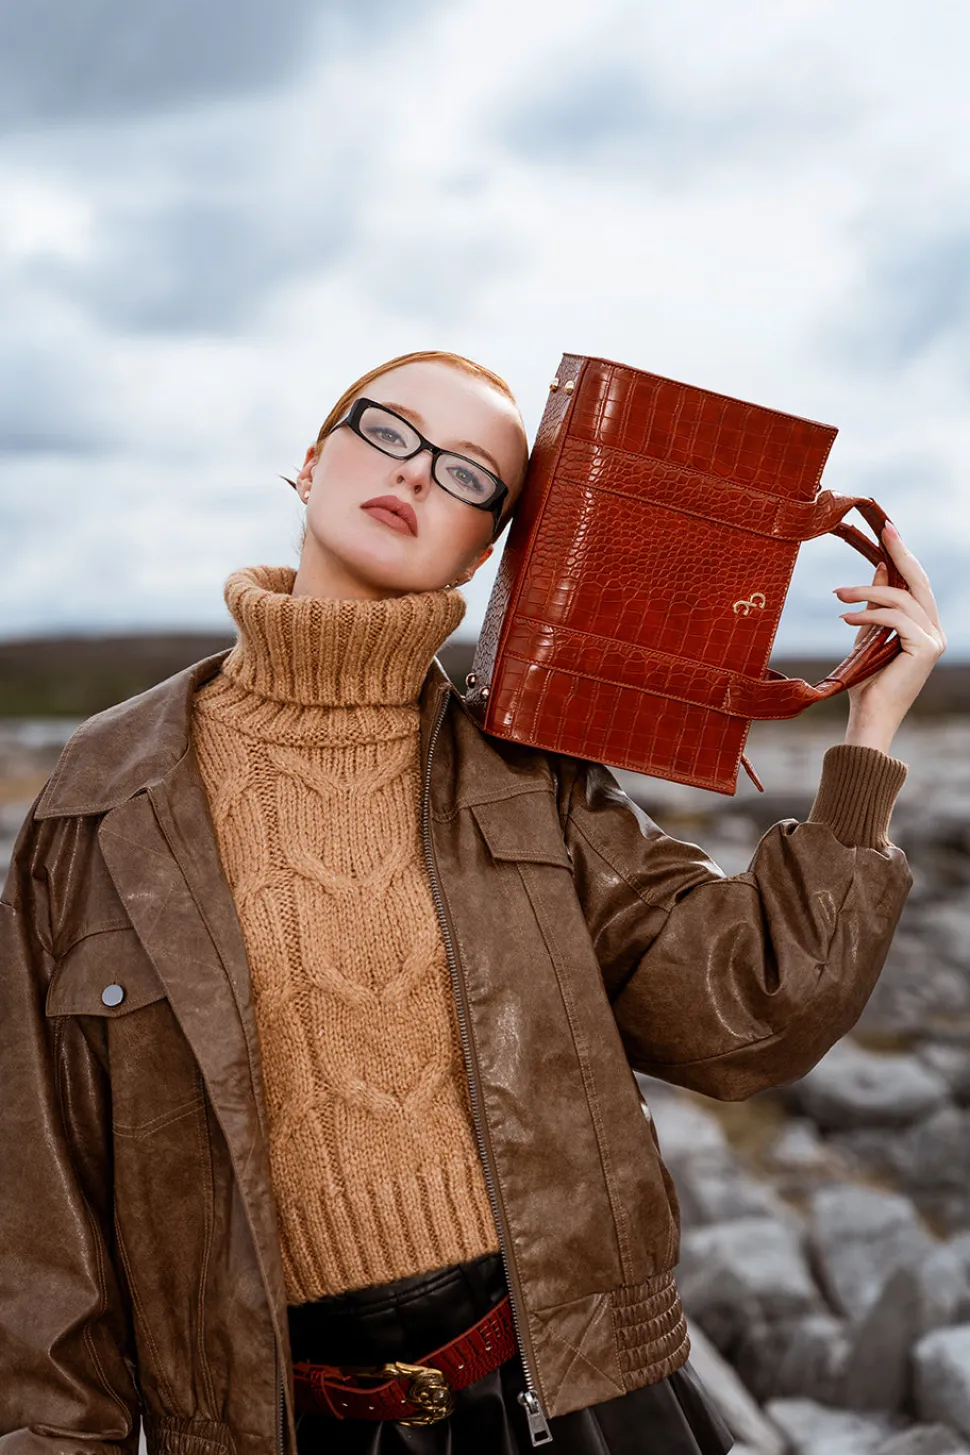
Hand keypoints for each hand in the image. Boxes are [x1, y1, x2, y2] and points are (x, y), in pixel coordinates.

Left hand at [833, 522, 945, 753]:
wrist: (868, 717)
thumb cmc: (865, 680)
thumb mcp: (869, 633)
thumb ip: (876, 603)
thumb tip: (881, 567)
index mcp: (925, 626)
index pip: (917, 584)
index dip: (904, 555)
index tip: (888, 530)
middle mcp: (935, 631)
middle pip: (919, 583)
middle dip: (901, 553)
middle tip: (882, 531)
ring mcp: (934, 640)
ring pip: (902, 600)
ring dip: (866, 592)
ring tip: (838, 595)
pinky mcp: (925, 649)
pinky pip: (896, 619)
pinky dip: (869, 614)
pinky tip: (846, 617)